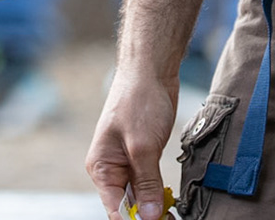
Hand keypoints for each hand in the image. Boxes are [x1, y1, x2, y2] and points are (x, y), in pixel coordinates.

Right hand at [86, 59, 178, 218]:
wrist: (150, 70)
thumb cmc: (139, 100)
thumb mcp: (143, 145)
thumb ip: (146, 183)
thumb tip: (148, 216)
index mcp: (102, 168)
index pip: (115, 209)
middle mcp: (111, 168)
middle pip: (127, 206)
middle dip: (145, 216)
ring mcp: (128, 161)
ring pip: (140, 196)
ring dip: (154, 207)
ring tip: (173, 216)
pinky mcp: (144, 155)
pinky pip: (149, 182)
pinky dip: (159, 193)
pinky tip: (172, 202)